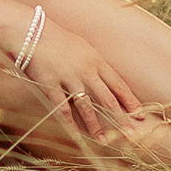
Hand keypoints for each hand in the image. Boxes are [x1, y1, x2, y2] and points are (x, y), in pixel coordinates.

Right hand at [12, 16, 138, 136]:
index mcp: (96, 61)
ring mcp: (68, 78)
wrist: (30, 30)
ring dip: (96, 126)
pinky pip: (62, 107)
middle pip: (107, 99)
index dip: (131, 102)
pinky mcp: (50, 84)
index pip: (119, 85)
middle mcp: (85, 71)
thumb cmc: (57, 38)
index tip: (141, 116)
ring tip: (103, 140)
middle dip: (121, 119)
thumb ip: (95, 64)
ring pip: (86, 107)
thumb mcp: (83, 47)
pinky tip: (76, 134)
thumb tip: (107, 80)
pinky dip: (70, 122)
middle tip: (131, 135)